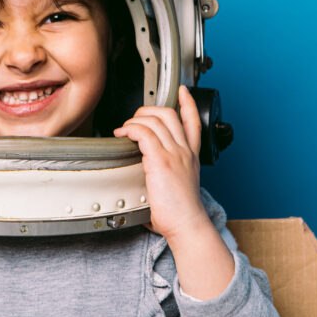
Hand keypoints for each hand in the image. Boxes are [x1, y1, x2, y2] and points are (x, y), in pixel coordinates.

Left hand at [113, 85, 209, 238]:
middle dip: (149, 109)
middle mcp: (184, 151)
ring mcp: (174, 154)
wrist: (187, 224)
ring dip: (136, 119)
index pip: (193, 122)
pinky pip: (144, 133)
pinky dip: (131, 129)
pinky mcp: (161, 161)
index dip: (188, 103)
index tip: (182, 91)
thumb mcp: (180, 186)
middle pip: (170, 114)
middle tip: (135, 117)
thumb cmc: (181, 212)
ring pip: (156, 120)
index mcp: (191, 156)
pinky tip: (123, 134)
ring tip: (125, 128)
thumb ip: (167, 174)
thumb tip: (147, 176)